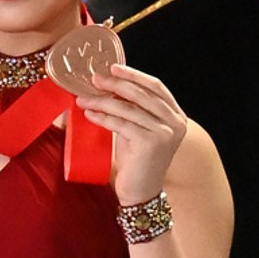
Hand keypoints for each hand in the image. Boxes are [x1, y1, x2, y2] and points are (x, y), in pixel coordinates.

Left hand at [77, 64, 186, 204]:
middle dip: (115, 84)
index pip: (156, 86)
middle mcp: (176, 123)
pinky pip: (121, 124)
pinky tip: (89, 114)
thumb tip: (105, 84)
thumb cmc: (136, 159)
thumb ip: (132, 108)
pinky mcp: (151, 144)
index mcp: (176, 115)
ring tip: (83, 99)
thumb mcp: (137, 128)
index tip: (112, 67)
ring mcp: (165, 133)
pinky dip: (102, 117)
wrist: (140, 191)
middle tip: (94, 79)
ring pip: (128, 108)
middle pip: (142, 94)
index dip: (134, 74)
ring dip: (102, 101)